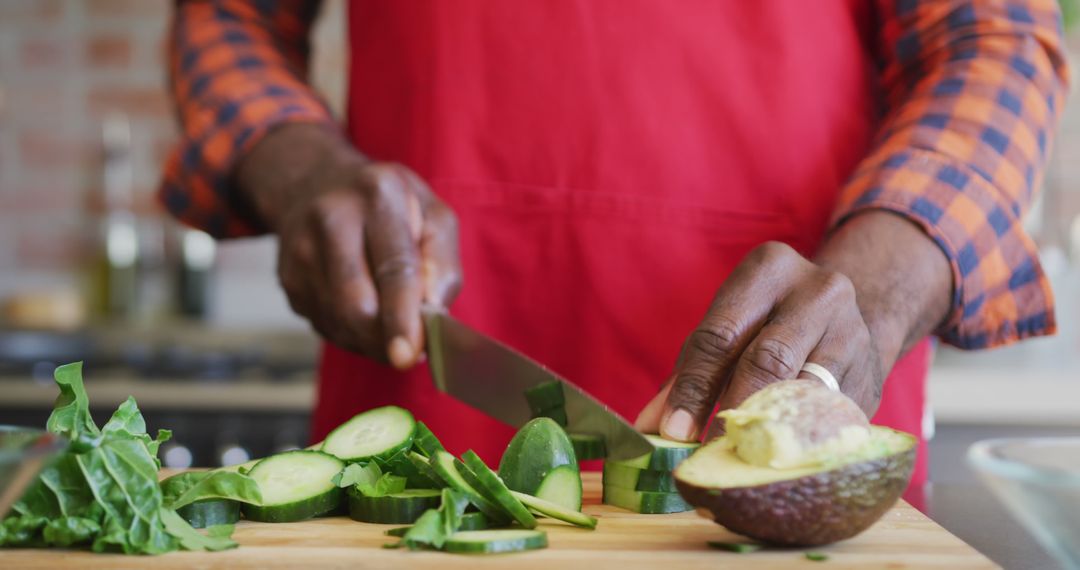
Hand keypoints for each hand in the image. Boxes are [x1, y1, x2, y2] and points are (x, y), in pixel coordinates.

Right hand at [236, 124, 461, 368]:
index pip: (393, 268)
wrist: (319, 186)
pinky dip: (352, 334)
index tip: (409, 354)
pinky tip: (363, 312)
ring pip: (340, 323)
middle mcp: (331, 219)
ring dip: (372, 339)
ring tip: (391, 322)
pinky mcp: (287, 279)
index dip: (402, 317)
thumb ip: (442, 264)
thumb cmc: (391, 206)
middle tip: (411, 350)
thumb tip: (434, 314)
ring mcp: (301, 250)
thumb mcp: (433, 215)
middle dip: (387, 339)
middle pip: (357, 305)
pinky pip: (326, 326)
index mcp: (377, 195)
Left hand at [635, 212, 952, 441]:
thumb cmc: (768, 324)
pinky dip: (800, 439)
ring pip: (806, 390)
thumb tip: (650, 425)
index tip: (673, 431)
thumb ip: (690, 373)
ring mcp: (854, 331)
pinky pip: (832, 415)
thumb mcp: (729, 328)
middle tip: (705, 449)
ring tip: (737, 459)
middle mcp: (818, 291)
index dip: (694, 386)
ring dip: (768, 429)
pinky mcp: (873, 373)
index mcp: (769, 268)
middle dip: (731, 407)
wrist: (849, 317)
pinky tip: (777, 460)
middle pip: (768, 359)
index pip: (722, 334)